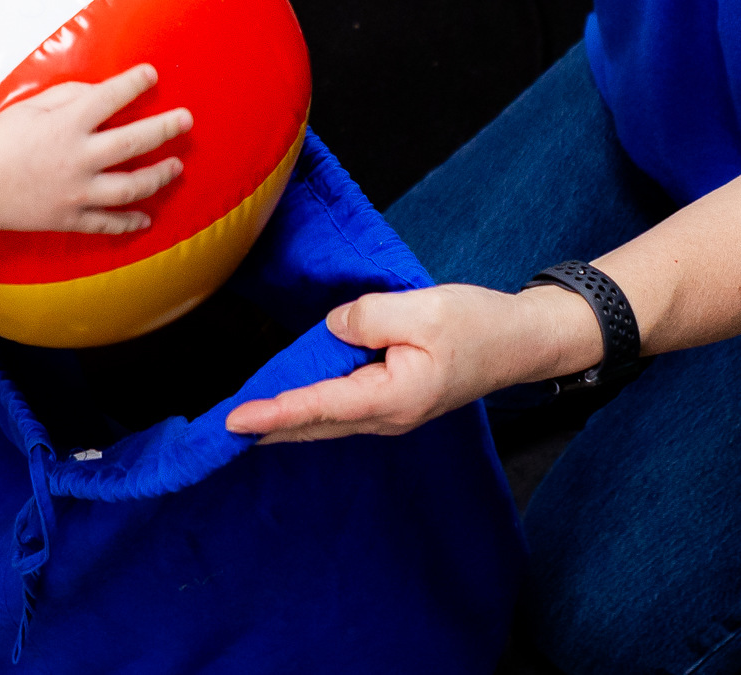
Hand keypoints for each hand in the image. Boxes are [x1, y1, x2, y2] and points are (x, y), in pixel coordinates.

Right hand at [0, 63, 190, 235]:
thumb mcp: (29, 108)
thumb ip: (69, 97)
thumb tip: (102, 93)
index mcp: (66, 124)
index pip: (111, 97)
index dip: (135, 83)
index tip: (153, 74)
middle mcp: (78, 158)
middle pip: (135, 141)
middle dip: (166, 128)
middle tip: (186, 120)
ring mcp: (76, 192)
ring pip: (131, 186)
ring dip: (159, 175)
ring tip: (176, 167)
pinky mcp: (69, 218)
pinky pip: (108, 222)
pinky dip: (131, 221)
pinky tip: (147, 217)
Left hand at [225, 281, 601, 443]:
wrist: (521, 342)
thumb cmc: (477, 324)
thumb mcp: (423, 308)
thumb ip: (369, 317)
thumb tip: (333, 329)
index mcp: (393, 396)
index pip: (319, 406)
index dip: (274, 412)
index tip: (235, 421)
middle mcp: (387, 414)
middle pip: (316, 425)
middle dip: (268, 428)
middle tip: (219, 432)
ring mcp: (392, 412)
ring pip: (327, 422)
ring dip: (286, 423)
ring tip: (243, 423)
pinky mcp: (395, 400)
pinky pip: (342, 410)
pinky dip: (310, 411)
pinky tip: (292, 406)